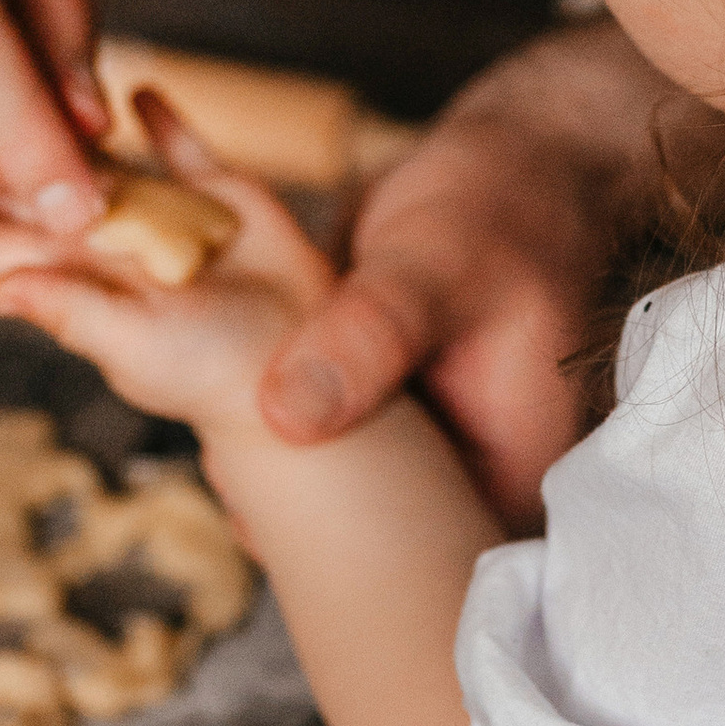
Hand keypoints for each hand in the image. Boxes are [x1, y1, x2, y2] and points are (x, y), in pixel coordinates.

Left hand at [0, 93, 337, 446]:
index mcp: (71, 277)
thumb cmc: (208, 372)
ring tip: (20, 69)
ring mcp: (156, 210)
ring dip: (62, 116)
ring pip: (96, 152)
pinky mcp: (212, 189)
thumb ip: (66, 310)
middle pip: (29, 181)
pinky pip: (177, 141)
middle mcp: (104, 238)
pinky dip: (156, 112)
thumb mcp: (130, 343)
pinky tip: (135, 83)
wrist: (299, 361)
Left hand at [263, 23, 706, 527]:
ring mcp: (421, 446)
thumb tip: (286, 415)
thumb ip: (369, 335)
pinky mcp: (373, 408)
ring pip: (330, 491)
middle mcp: (466, 475)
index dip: (337, 566)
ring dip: (267, 465)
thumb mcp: (435, 266)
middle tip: (225, 472)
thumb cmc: (499, 206)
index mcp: (505, 472)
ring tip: (216, 431)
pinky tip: (220, 385)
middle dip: (286, 517)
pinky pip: (310, 437)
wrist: (508, 155)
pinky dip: (266, 416)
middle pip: (370, 544)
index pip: (425, 571)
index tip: (259, 525)